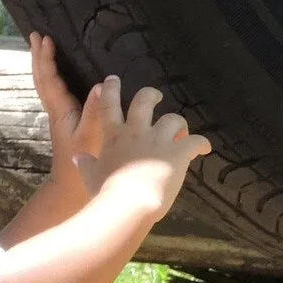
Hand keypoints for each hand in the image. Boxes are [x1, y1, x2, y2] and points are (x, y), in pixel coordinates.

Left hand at [29, 31, 105, 206]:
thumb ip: (95, 111)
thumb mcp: (91, 136)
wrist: (70, 186)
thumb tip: (99, 85)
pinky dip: (53, 76)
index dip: (46, 58)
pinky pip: (56, 91)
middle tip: (35, 35)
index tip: (45, 38)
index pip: (49, 79)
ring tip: (44, 47)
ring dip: (44, 64)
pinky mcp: (65, 120)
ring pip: (46, 84)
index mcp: (60, 110)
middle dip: (39, 56)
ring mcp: (59, 115)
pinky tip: (60, 73)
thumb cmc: (83, 162)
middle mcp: (56, 110)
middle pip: (42, 78)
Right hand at [80, 73, 210, 217]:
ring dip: (179, 124)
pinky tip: (204, 149)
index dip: (110, 89)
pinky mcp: (178, 152)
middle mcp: (137, 131)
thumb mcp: (91, 177)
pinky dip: (201, 144)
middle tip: (156, 97)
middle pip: (144, 100)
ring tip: (181, 132)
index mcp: (114, 136)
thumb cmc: (106, 192)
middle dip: (150, 95)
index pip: (109, 105)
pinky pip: (196, 141)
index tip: (112, 80)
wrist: (129, 203)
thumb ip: (86, 165)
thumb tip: (78, 158)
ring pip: (174, 119)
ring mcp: (159, 140)